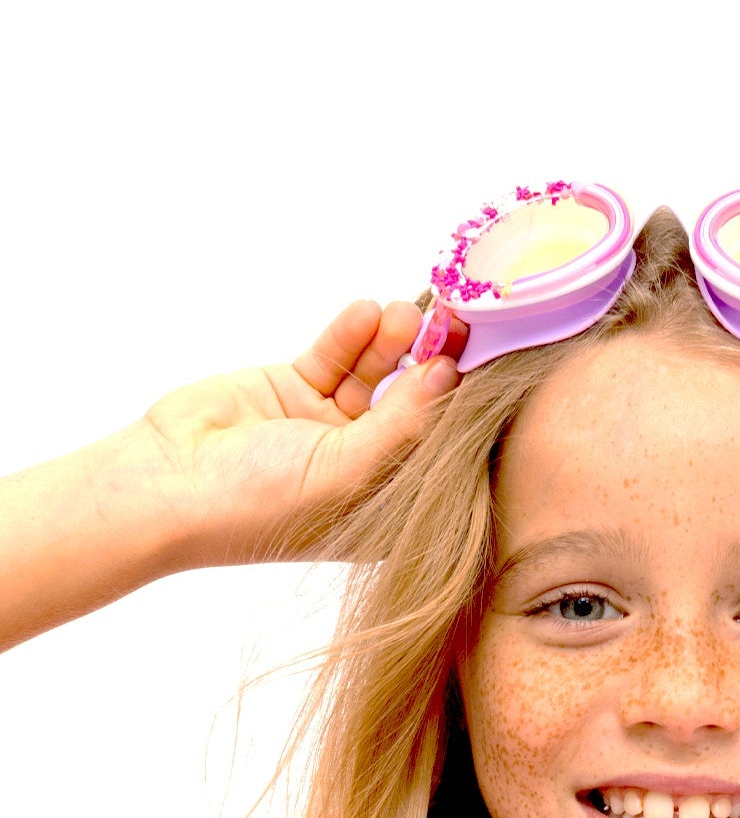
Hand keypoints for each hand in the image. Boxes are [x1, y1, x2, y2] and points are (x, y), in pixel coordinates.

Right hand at [110, 300, 468, 567]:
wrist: (168, 484)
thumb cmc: (260, 504)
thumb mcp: (348, 471)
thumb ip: (402, 424)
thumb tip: (448, 376)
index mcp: (387, 508)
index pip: (440, 454)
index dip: (464, 411)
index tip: (492, 364)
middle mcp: (365, 468)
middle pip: (415, 406)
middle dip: (436, 364)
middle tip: (462, 321)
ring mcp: (330, 427)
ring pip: (378, 374)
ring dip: (395, 342)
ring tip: (410, 310)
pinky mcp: (296, 390)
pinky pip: (337, 357)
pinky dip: (353, 334)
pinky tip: (368, 312)